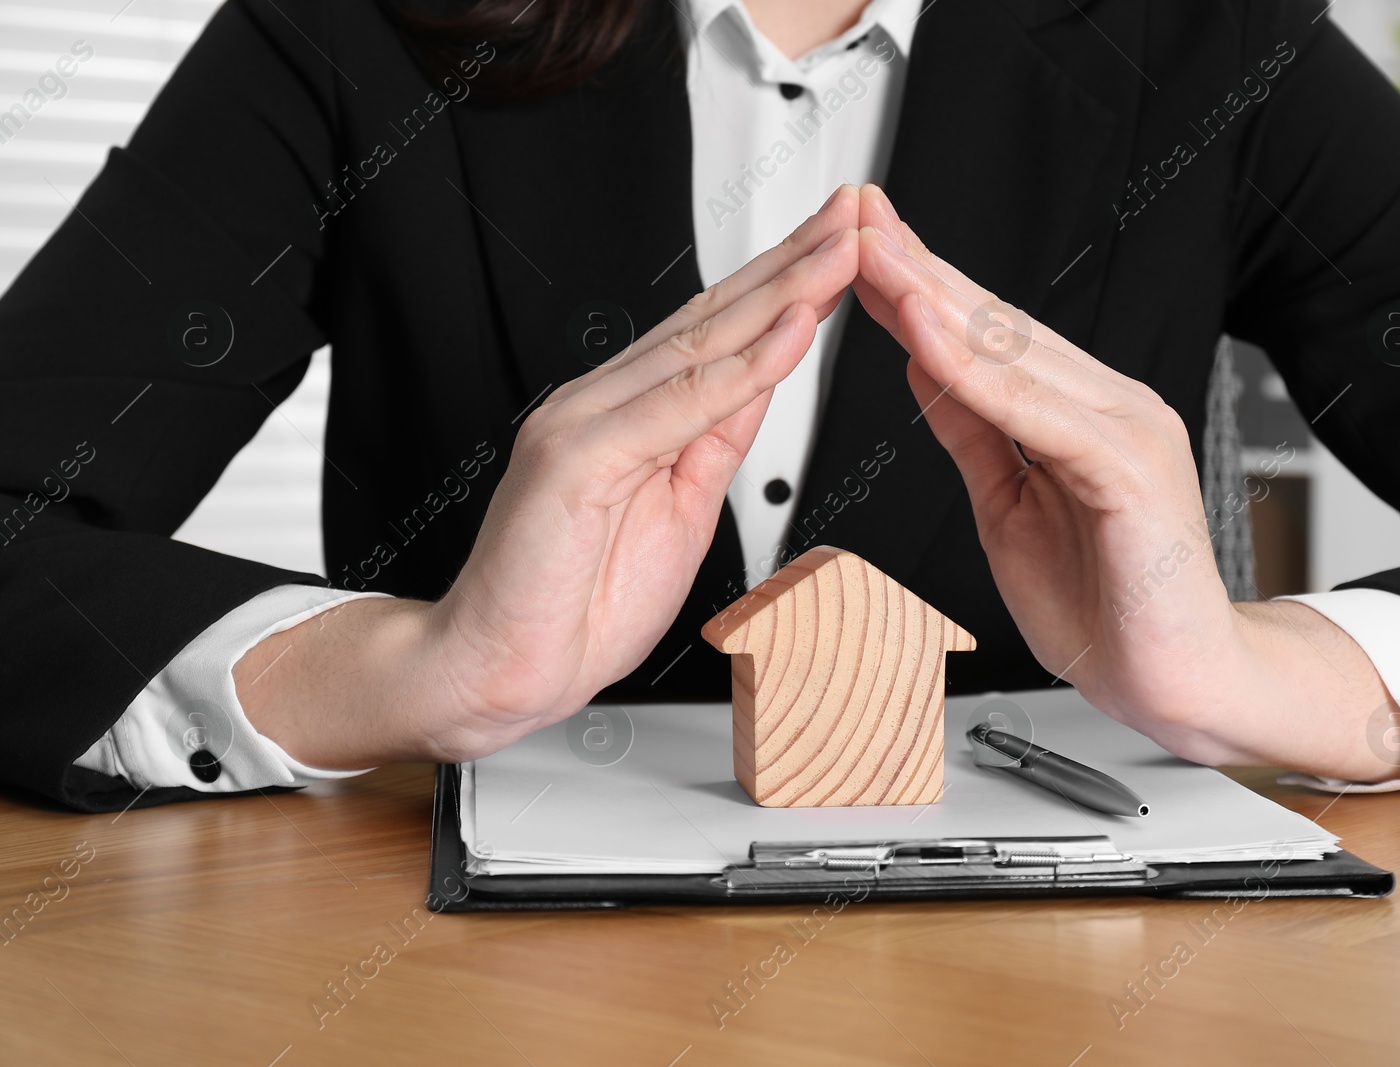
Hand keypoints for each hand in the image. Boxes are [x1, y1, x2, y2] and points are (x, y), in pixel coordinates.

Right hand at [238, 186, 862, 766]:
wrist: (499, 667)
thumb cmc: (574, 600)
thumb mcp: (679, 510)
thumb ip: (712, 440)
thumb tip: (759, 383)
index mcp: (626, 413)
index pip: (719, 334)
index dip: (785, 288)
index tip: (842, 253)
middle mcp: (602, 401)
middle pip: (715, 318)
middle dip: (793, 265)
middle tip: (856, 217)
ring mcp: (585, 422)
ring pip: (702, 345)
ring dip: (781, 295)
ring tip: (841, 253)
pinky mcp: (577, 457)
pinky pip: (677, 406)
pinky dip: (741, 369)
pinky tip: (789, 330)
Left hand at [853, 185, 1399, 781]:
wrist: (1177, 682)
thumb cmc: (1106, 604)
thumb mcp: (1006, 506)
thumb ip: (973, 432)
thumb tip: (923, 366)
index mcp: (1078, 412)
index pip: (985, 334)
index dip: (920, 286)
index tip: (859, 248)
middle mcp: (1107, 405)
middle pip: (995, 324)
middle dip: (917, 268)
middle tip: (853, 217)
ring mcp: (1124, 429)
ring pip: (1012, 353)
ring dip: (933, 300)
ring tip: (874, 254)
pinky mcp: (1129, 467)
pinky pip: (1035, 412)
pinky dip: (974, 372)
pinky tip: (925, 334)